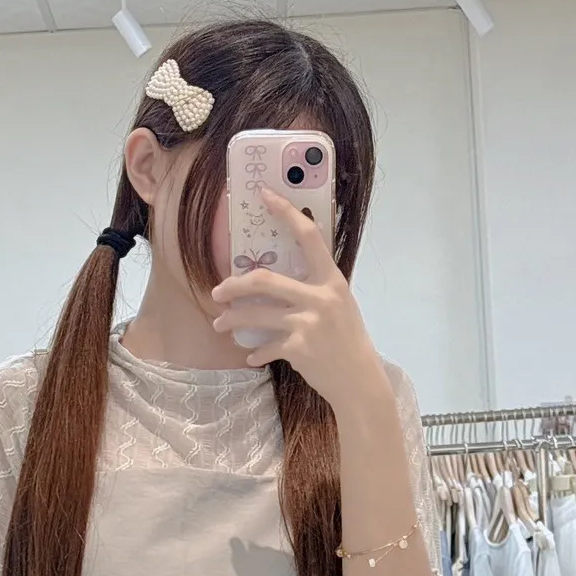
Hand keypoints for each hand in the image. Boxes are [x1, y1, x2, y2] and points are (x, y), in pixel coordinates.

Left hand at [210, 188, 384, 407]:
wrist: (358, 380)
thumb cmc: (347, 339)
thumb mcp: (339, 303)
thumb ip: (314, 287)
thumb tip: (278, 277)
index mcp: (331, 280)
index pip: (309, 236)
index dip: (286, 212)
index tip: (265, 196)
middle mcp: (320, 298)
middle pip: (264, 280)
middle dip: (233, 286)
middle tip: (217, 292)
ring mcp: (308, 323)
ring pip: (255, 315)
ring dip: (231, 320)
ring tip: (220, 324)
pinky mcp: (298, 349)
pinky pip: (264, 347)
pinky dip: (254, 353)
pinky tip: (250, 356)